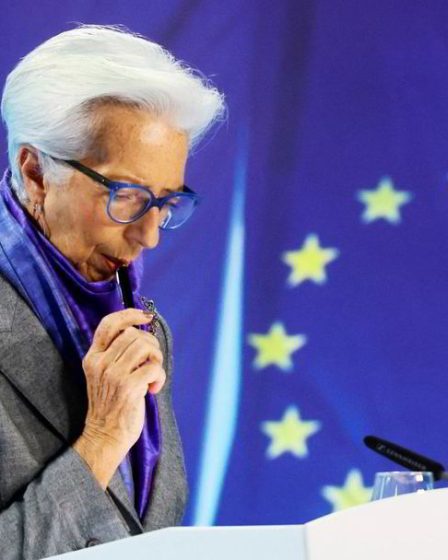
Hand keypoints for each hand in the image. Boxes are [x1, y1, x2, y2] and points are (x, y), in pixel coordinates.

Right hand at [73, 308, 165, 487]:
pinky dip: (160, 376)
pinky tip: (154, 388)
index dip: (129, 314)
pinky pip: (154, 367)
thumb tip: (141, 332)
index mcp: (93, 357)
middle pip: (134, 334)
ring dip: (156, 359)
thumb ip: (116, 353)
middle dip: (151, 344)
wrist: (105, 435)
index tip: (145, 315)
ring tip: (153, 375)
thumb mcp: (104, 374)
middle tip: (152, 362)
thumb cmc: (111, 404)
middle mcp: (100, 363)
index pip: (109, 324)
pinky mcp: (127, 387)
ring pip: (145, 346)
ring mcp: (113, 375)